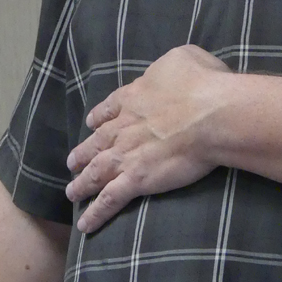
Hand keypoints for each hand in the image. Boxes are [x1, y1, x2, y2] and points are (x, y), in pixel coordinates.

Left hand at [66, 44, 230, 232]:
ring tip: (72, 192)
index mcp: (133, 97)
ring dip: (82, 184)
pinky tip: (86, 224)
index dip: (99, 119)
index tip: (92, 124)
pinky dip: (95, 213)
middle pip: (96, 142)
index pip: (108, 109)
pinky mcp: (136, 179)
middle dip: (83, 154)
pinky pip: (109, 200)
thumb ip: (168, 64)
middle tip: (72, 163)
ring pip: (95, 172)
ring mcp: (126, 155)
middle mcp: (123, 126)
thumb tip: (169, 71)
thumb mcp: (184, 57)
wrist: (210, 114)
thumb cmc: (202, 83)